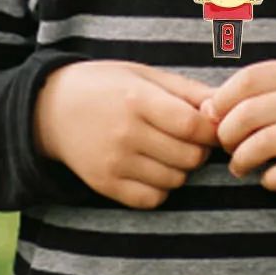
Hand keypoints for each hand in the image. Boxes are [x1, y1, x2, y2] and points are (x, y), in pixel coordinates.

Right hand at [33, 59, 219, 209]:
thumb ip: (186, 90)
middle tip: (186, 138)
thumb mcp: (143, 75)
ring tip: (165, 150)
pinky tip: (151, 168)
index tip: (208, 126)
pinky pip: (152, 199)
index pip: (192, 126)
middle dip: (197, 149)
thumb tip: (224, 106)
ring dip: (179, 168)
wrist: (51, 108)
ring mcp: (114, 162)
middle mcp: (126, 133)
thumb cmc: (106, 86)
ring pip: (175, 180)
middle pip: (189, 156)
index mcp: (137, 99)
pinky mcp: (105, 184)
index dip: (210, 130)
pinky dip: (160, 188)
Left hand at [203, 59, 275, 191]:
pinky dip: (270, 179)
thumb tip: (208, 106)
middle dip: (227, 134)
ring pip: (264, 143)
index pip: (248, 79)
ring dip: (242, 160)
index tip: (214, 117)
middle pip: (249, 113)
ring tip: (239, 167)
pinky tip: (269, 179)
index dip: (222, 100)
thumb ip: (263, 91)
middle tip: (226, 146)